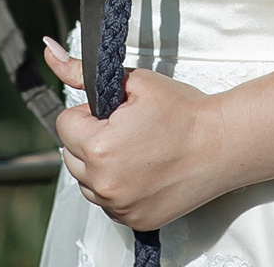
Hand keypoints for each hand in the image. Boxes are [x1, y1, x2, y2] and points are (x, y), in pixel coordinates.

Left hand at [43, 38, 235, 230]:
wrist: (222, 144)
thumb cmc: (184, 112)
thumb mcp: (134, 82)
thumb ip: (84, 72)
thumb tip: (51, 53)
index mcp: (99, 147)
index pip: (65, 124)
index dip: (89, 114)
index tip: (115, 113)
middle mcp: (105, 183)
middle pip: (71, 155)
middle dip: (91, 139)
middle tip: (128, 129)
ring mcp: (120, 206)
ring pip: (87, 181)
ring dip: (101, 166)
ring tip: (137, 150)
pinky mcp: (135, 220)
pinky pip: (108, 202)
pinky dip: (118, 188)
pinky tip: (143, 171)